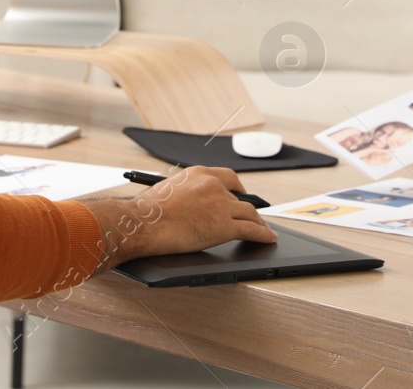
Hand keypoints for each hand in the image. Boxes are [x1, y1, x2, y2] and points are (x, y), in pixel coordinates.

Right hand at [87, 167, 276, 265]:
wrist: (144, 224)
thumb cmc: (147, 212)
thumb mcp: (169, 189)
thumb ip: (186, 192)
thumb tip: (191, 203)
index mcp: (198, 173)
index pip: (228, 177)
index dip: (239, 188)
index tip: (243, 193)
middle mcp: (213, 185)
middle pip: (239, 198)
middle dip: (249, 209)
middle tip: (254, 216)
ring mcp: (220, 205)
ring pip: (249, 213)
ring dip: (259, 222)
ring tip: (265, 230)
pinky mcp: (224, 226)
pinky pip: (251, 230)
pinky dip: (263, 234)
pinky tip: (268, 238)